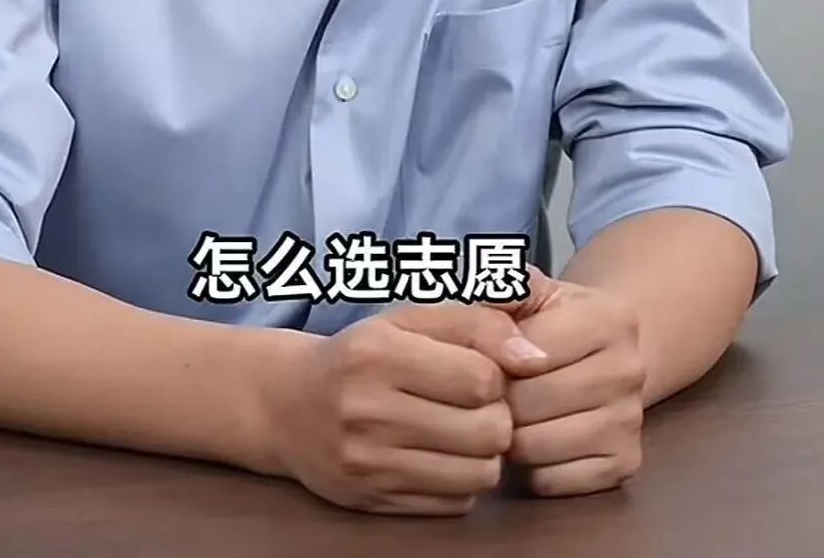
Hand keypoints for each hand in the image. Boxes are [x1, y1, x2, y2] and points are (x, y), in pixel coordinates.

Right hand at [260, 301, 547, 515]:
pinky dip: (462, 482)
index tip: (484, 370)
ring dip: (486, 454)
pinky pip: (454, 504)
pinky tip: (443, 456)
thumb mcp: (410, 319)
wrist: (288, 405)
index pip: (482, 378)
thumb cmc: (363, 354)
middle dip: (498, 417)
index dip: (498, 375)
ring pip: (478, 474)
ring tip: (466, 431)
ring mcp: (370, 463)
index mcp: (380, 354)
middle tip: (481, 406)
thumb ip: (477, 322)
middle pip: (487, 431)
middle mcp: (369, 411)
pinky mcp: (374, 501)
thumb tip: (535, 357)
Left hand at [505, 279, 645, 496]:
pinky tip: (534, 438)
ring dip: (509, 435)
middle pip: (529, 402)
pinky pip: (551, 481)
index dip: (493, 355)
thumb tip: (484, 315)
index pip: (527, 351)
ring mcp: (631, 422)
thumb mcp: (533, 290)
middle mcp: (631, 371)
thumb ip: (503, 286)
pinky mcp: (625, 464)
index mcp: (611, 318)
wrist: (606, 355)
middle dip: (499, 398)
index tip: (488, 353)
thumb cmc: (555, 321)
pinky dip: (531, 468)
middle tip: (492, 389)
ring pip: (536, 447)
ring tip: (510, 412)